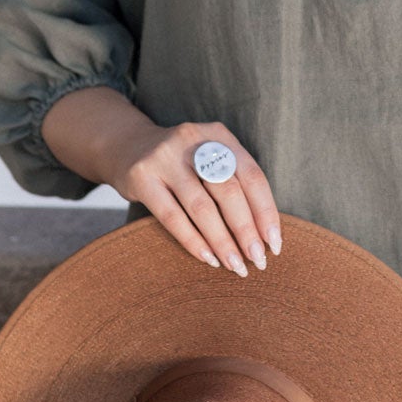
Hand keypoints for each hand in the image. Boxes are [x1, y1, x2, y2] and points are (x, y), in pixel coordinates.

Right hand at [109, 117, 281, 277]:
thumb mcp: (209, 159)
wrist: (127, 148)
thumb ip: (234, 183)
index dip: (266, 212)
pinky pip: (172, 216)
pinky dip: (193, 241)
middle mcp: (193, 140)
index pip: (252, 176)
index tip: (274, 243)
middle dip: (246, 231)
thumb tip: (265, 233)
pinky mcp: (142, 177)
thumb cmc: (182, 164)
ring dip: (222, 242)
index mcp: (219, 135)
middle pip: (229, 191)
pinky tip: (208, 258)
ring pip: (202, 207)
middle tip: (258, 261)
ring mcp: (165, 157)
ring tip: (235, 266)